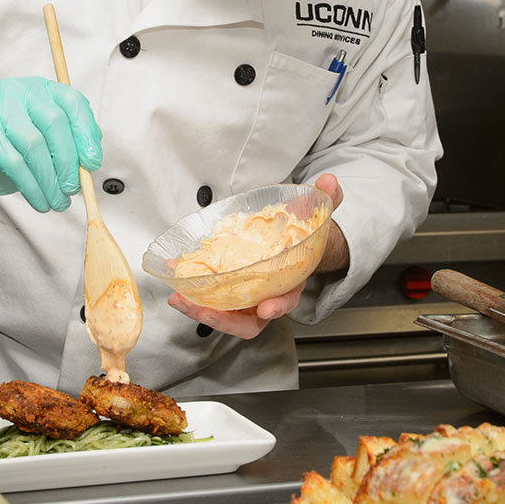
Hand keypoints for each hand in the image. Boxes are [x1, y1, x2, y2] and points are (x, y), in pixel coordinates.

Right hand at [0, 76, 101, 210]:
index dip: (86, 133)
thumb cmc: (4, 149)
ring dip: (50, 180)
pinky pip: (15, 163)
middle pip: (54, 122)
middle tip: (74, 188)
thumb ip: (66, 144)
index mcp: (39, 89)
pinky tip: (39, 201)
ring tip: (57, 202)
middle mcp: (18, 91)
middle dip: (69, 161)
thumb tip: (90, 162)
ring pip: (35, 144)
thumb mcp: (41, 142)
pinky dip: (32, 187)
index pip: (72, 102)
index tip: (93, 163)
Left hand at [167, 174, 345, 338]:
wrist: (293, 245)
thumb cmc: (302, 237)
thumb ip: (326, 200)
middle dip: (225, 321)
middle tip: (205, 312)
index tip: (266, 308)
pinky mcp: (228, 290)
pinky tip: (175, 277)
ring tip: (180, 298)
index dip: (278, 306)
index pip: (286, 300)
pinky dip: (191, 290)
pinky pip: (210, 297)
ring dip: (200, 310)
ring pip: (225, 314)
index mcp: (291, 282)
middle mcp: (267, 295)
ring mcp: (246, 296)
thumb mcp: (316, 217)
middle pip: (248, 321)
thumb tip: (330, 182)